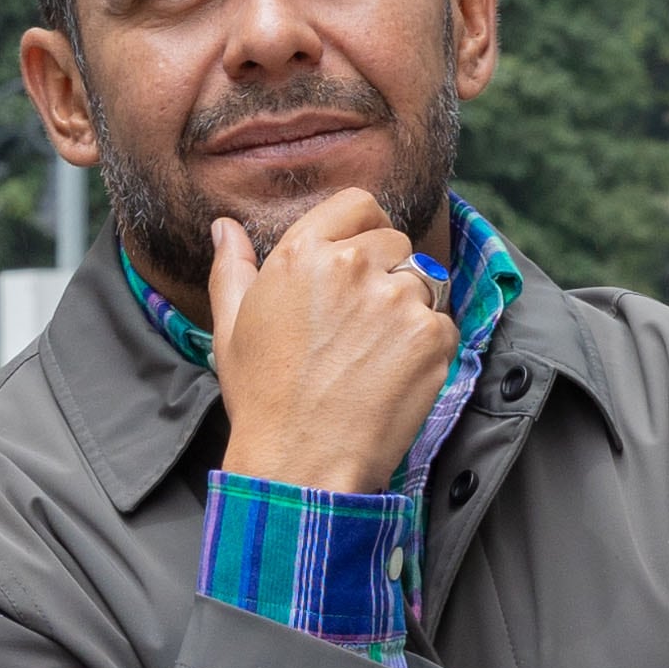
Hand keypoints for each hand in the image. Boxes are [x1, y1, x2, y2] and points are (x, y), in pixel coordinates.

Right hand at [209, 189, 454, 492]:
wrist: (301, 462)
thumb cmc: (262, 398)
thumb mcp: (231, 328)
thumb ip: (232, 268)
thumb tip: (225, 227)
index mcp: (303, 253)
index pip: (358, 204)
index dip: (363, 229)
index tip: (360, 261)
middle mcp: (353, 265)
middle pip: (395, 242)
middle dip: (386, 273)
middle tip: (361, 326)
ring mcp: (397, 299)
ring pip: (422, 282)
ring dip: (408, 310)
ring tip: (375, 356)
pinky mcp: (431, 336)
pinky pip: (443, 323)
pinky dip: (428, 348)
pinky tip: (394, 377)